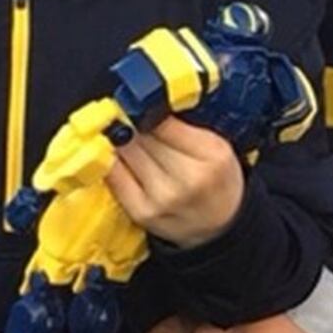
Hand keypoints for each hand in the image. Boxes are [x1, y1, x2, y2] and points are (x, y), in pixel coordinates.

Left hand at [106, 117, 242, 249]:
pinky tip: (117, 157)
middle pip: (138, 136)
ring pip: (123, 153)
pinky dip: (112, 162)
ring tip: (125, 138)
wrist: (221, 226)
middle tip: (129, 121)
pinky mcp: (141, 212)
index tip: (140, 106)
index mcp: (211, 154)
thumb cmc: (217, 181)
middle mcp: (186, 179)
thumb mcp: (216, 146)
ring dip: (119, 141)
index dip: (145, 110)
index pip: (161, 120)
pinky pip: (113, 176)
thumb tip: (140, 107)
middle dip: (130, 125)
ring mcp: (161, 199)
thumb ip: (181, 125)